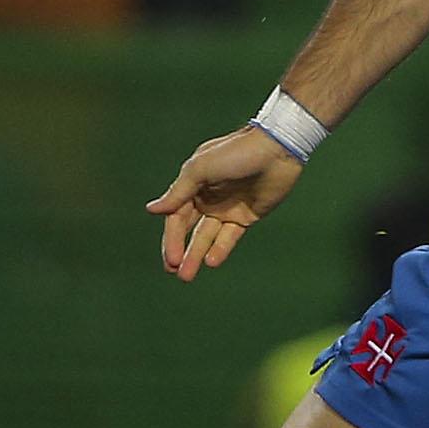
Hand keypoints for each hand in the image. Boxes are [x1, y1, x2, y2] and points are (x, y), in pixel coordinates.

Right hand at [147, 123, 307, 278]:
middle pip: (188, 229)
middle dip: (180, 250)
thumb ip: (178, 193)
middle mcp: (207, 197)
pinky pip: (229, 237)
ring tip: (187, 276)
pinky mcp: (246, 216)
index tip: (171, 258)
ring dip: (196, 255)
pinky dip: (220, 250)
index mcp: (193, 183)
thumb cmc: (236, 153)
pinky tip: (211, 261)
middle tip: (174, 271)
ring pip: (207, 236)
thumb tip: (152, 210)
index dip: (172, 238)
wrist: (276, 151)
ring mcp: (227, 208)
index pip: (176, 216)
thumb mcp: (200, 169)